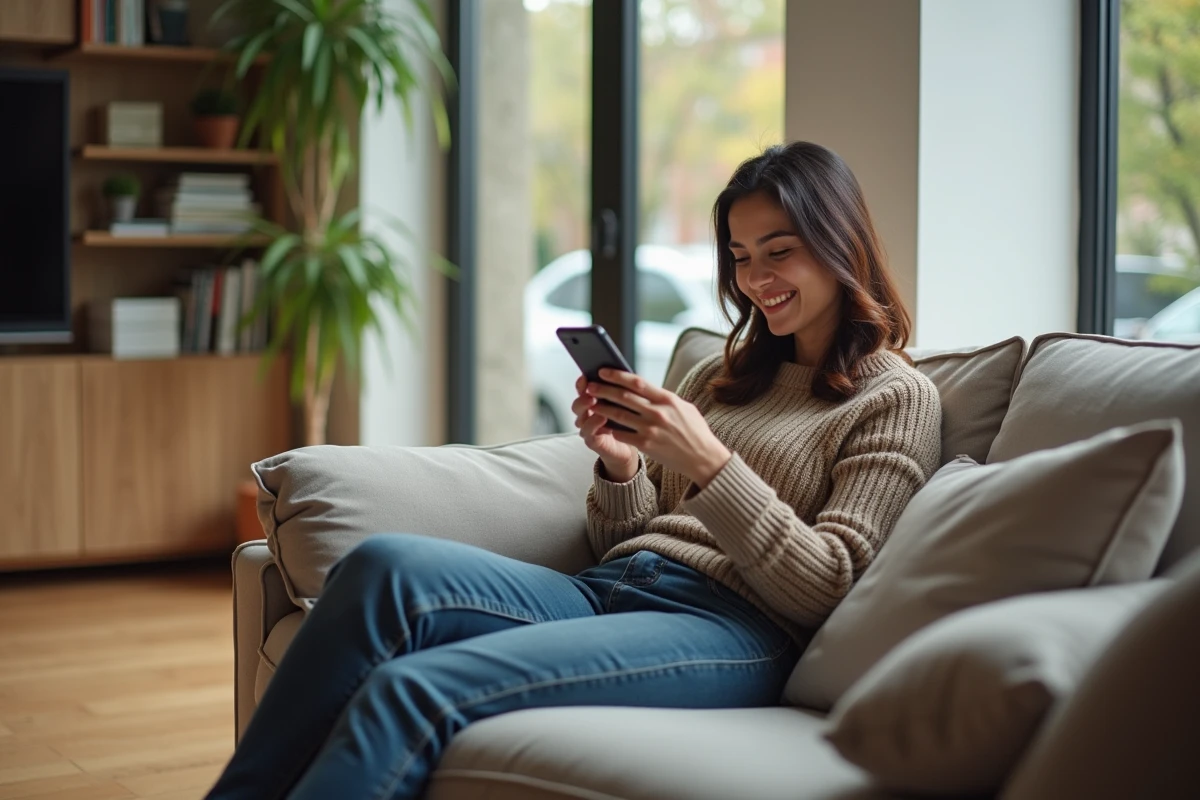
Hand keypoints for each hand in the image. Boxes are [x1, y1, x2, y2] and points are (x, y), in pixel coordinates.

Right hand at [572, 374, 637, 480]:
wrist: (631, 447)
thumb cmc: (628, 422)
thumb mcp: (626, 403)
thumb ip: (621, 391)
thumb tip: (622, 372)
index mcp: (594, 402)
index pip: (583, 390)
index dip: (582, 383)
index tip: (586, 374)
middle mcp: (588, 415)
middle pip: (578, 403)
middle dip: (582, 395)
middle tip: (590, 389)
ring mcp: (588, 428)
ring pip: (580, 417)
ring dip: (586, 408)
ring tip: (594, 401)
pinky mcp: (593, 441)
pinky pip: (589, 432)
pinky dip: (594, 424)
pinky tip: (602, 418)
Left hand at [585, 368, 731, 488]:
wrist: (703, 458)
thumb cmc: (694, 431)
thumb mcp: (683, 407)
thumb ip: (663, 398)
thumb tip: (644, 390)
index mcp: (667, 399)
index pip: (637, 383)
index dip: (617, 375)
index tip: (603, 371)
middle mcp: (658, 412)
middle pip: (624, 397)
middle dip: (603, 390)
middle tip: (589, 386)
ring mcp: (651, 429)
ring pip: (618, 415)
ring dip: (601, 408)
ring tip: (590, 403)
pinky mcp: (646, 445)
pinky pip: (622, 434)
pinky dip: (609, 428)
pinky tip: (600, 424)